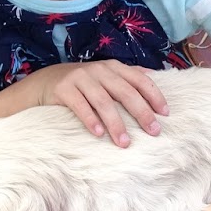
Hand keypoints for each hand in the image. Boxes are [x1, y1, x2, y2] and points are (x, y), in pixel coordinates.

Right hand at [26, 60, 167, 147]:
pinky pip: (80, 106)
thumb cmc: (82, 84)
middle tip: (153, 131)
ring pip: (103, 101)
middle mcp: (99, 70)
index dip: (154, 95)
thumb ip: (127, 77)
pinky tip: (99, 134)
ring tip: (124, 142)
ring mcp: (80, 78)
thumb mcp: (105, 77)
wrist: (45, 82)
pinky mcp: (63, 88)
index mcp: (113, 67)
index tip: (165, 114)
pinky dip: (90, 120)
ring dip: (116, 123)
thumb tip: (155, 78)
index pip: (139, 79)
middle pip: (124, 91)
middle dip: (141, 112)